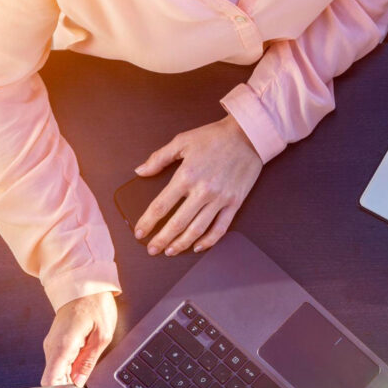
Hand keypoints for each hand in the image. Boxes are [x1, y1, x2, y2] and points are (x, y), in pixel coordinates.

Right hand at [42, 291, 117, 387]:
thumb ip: (89, 361)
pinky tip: (83, 359)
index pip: (49, 381)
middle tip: (86, 379)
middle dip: (68, 384)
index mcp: (62, 346)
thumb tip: (80, 382)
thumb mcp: (102, 335)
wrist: (84, 286)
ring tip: (87, 366)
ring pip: (57, 370)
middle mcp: (52, 347)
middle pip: (54, 378)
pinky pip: (61, 361)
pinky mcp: (56, 342)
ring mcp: (52, 345)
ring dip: (71, 374)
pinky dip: (70, 365)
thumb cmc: (95, 305)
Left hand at [134, 115, 261, 255]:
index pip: (160, 207)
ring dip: (182, 244)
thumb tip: (140, 171)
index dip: (147, 223)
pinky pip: (221, 227)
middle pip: (177, 224)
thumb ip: (159, 158)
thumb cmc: (215, 137)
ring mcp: (220, 199)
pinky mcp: (235, 202)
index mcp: (186, 176)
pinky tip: (198, 246)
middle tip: (152, 249)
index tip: (140, 232)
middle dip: (161, 240)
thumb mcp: (182, 141)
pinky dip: (209, 241)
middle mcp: (202, 191)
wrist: (248, 136)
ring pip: (197, 230)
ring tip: (170, 251)